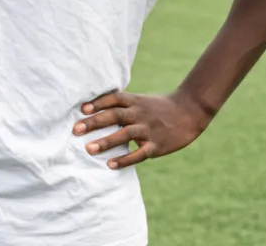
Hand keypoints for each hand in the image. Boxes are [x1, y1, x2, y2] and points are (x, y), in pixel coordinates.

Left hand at [72, 89, 211, 168]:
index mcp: (134, 101)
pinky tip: (111, 165)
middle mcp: (139, 113)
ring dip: (105, 142)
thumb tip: (96, 110)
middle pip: (113, 116)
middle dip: (94, 123)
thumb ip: (122, 105)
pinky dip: (125, 159)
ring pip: (124, 135)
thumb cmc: (159, 106)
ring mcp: (148, 129)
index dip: (97, 103)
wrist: (189, 111)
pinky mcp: (157, 145)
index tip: (81, 110)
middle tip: (76, 129)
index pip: (112, 99)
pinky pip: (139, 154)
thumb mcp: (141, 100)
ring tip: (88, 149)